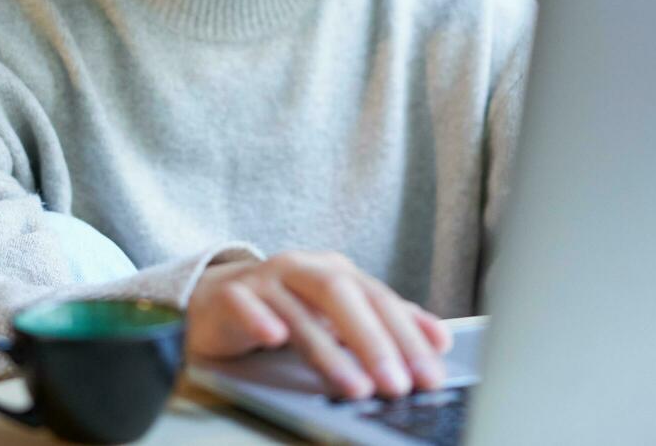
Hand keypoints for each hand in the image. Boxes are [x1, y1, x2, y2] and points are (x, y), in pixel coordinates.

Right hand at [185, 249, 452, 399]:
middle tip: (398, 384)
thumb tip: (439, 339)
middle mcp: (303, 268)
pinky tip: (274, 338)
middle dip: (375, 342)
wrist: (216, 299)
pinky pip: (243, 303)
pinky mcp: (229, 294)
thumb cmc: (284, 308)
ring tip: (355, 387)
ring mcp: (265, 279)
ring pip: (299, 308)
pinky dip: (259, 319)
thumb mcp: (338, 315)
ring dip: (329, 350)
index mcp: (335, 271)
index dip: (408, 337)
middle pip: (343, 296)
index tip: (431, 374)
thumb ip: (385, 323)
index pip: (379, 300)